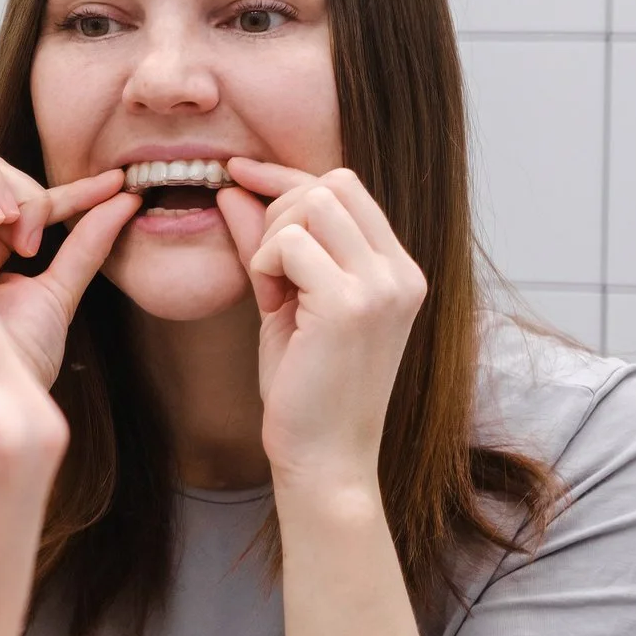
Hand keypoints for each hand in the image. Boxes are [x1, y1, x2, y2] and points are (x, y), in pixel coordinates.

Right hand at [0, 147, 139, 385]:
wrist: (1, 393)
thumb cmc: (20, 360)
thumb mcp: (62, 289)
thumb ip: (86, 245)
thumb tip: (125, 202)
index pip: (20, 196)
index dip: (68, 187)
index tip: (114, 186)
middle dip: (22, 185)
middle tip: (39, 236)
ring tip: (19, 233)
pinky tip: (0, 226)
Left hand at [213, 159, 426, 496]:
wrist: (325, 459)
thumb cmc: (305, 390)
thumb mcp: (288, 304)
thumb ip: (271, 246)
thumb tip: (234, 188)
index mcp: (398, 270)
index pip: (347, 187)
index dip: (287, 179)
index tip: (239, 176)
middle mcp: (402, 272)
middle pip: (334, 182)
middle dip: (281, 212)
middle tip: (267, 272)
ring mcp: (383, 286)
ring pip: (315, 202)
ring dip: (275, 239)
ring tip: (273, 293)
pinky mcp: (351, 304)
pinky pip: (293, 243)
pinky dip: (265, 265)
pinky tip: (271, 307)